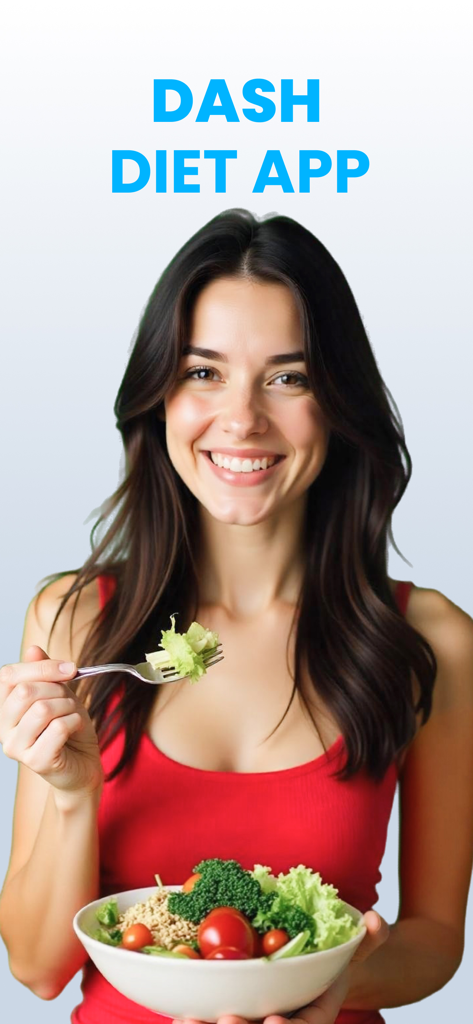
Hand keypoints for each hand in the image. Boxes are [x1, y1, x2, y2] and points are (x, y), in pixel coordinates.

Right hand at [0, 645, 103, 799]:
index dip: (41, 667)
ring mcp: (16, 747)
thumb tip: (32, 649)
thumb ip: (43, 673)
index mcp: (4, 708)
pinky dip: (75, 721)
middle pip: (25, 691)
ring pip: (42, 709)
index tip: (70, 669)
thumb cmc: (68, 729)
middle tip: (70, 700)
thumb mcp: (58, 693)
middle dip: (57, 689)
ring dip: (68, 706)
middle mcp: (3, 728)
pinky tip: (75, 729)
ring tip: (73, 715)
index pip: (8, 675)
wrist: (83, 764)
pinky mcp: (35, 761)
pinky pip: (58, 728)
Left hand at [173, 910, 389, 1023]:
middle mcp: (283, 1020)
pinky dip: (198, 1019)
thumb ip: (367, 939)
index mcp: (314, 1015)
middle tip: (228, 1022)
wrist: (313, 967)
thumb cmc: (335, 959)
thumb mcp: (354, 949)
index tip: (273, 1023)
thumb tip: (376, 921)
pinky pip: (215, 1020)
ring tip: (189, 1023)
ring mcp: (257, 1018)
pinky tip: (178, 1014)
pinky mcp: (234, 1010)